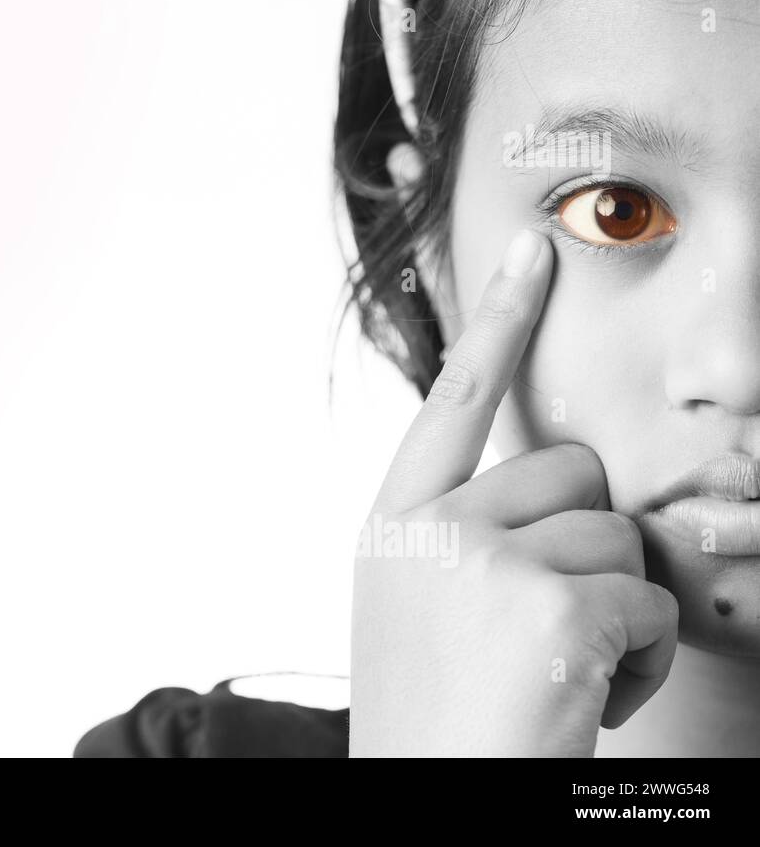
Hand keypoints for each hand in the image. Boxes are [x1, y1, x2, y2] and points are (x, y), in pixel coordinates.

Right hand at [348, 228, 677, 756]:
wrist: (421, 811)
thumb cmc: (434, 722)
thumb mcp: (417, 611)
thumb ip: (461, 537)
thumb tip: (558, 491)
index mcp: (392, 524)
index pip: (454, 399)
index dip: (499, 319)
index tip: (534, 249)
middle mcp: (429, 526)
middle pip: (571, 471)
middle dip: (586, 545)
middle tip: (548, 628)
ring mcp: (483, 559)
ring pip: (617, 540)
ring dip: (613, 615)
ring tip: (555, 680)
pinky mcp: (551, 605)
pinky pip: (646, 603)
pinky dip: (636, 661)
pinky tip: (580, 705)